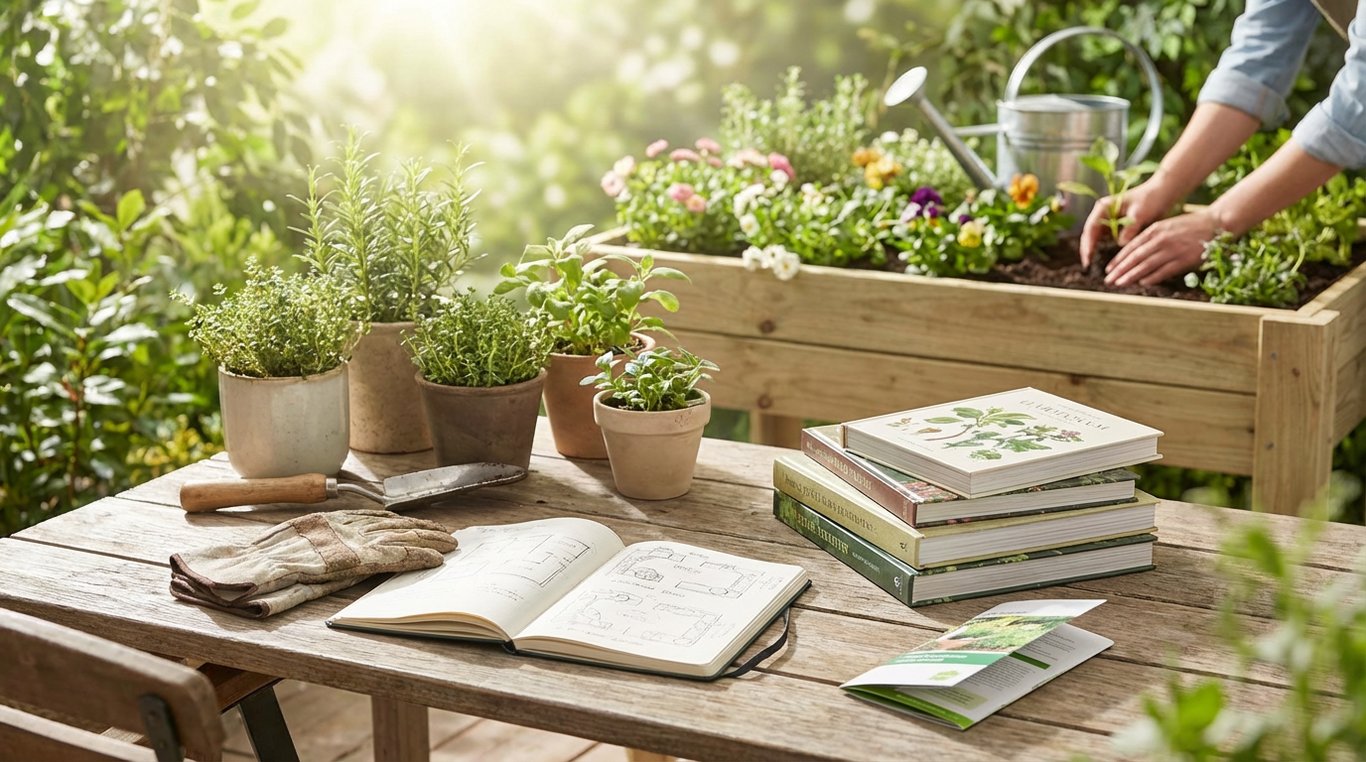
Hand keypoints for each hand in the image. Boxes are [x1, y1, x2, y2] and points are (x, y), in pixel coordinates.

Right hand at [1079, 179, 1175, 266]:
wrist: (1162, 192)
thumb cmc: (1151, 199)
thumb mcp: (1140, 213)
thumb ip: (1130, 228)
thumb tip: (1120, 244)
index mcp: (1104, 207)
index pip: (1091, 227)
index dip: (1088, 244)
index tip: (1088, 258)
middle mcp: (1103, 213)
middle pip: (1090, 233)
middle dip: (1087, 249)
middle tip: (1087, 265)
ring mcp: (1109, 219)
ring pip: (1097, 237)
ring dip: (1094, 249)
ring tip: (1092, 264)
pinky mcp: (1116, 225)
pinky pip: (1107, 238)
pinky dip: (1105, 247)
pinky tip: (1107, 258)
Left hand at [1103, 210, 1218, 285]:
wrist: (1215, 223)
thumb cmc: (1189, 225)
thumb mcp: (1166, 225)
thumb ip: (1150, 237)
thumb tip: (1134, 251)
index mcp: (1155, 230)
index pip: (1131, 247)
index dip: (1118, 259)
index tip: (1108, 269)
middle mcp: (1161, 239)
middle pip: (1136, 257)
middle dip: (1120, 270)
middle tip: (1108, 280)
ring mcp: (1172, 250)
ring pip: (1147, 265)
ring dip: (1132, 276)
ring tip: (1120, 284)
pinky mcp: (1184, 259)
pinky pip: (1165, 270)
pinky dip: (1153, 277)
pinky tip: (1142, 283)